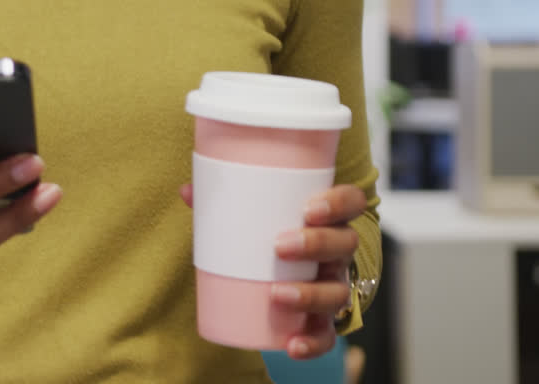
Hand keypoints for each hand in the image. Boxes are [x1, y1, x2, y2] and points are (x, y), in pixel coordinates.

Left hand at [178, 182, 365, 359]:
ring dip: (311, 294)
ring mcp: (333, 285)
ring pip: (338, 292)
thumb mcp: (252, 214)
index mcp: (327, 219)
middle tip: (281, 247)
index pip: (350, 202)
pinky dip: (312, 343)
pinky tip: (292, 345)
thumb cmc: (268, 234)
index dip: (338, 203)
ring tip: (277, 294)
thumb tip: (187, 192)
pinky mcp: (322, 319)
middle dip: (317, 245)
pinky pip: (326, 334)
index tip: (309, 208)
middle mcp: (337, 252)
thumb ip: (224, 201)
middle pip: (345, 244)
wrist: (280, 273)